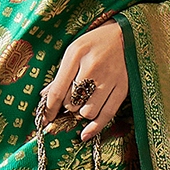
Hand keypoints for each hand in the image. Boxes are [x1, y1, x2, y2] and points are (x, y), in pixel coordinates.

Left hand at [40, 19, 126, 141]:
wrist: (126, 35)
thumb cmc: (95, 43)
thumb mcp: (73, 51)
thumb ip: (61, 74)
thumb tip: (45, 97)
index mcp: (77, 54)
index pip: (57, 90)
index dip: (48, 109)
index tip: (44, 119)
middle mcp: (93, 67)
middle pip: (71, 102)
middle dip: (66, 106)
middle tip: (70, 100)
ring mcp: (110, 79)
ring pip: (87, 111)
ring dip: (81, 112)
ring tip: (84, 102)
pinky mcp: (123, 88)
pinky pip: (107, 114)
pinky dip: (95, 127)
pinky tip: (85, 135)